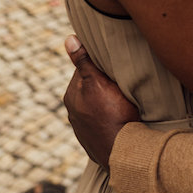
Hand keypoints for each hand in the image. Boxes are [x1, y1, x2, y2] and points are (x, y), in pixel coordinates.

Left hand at [63, 36, 139, 165]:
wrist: (123, 154)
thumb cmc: (113, 115)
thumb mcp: (98, 82)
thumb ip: (83, 61)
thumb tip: (69, 39)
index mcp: (71, 95)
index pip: (85, 68)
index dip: (101, 63)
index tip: (116, 63)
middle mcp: (74, 112)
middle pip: (91, 86)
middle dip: (103, 82)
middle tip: (123, 80)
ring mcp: (84, 128)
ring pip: (97, 104)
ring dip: (108, 101)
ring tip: (124, 100)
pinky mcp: (95, 141)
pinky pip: (102, 122)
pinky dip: (110, 117)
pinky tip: (121, 118)